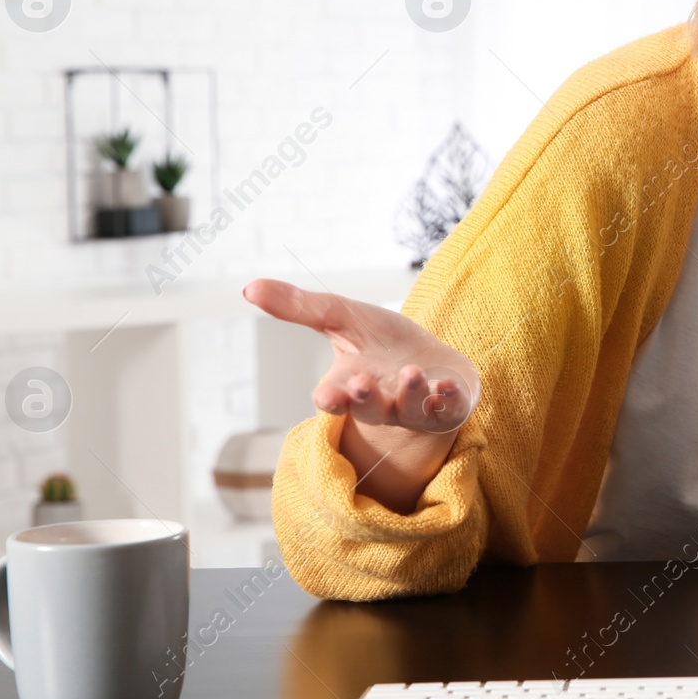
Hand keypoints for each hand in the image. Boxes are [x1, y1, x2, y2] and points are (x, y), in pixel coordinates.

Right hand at [242, 278, 479, 434]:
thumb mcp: (342, 317)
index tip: (326, 395)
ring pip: (409, 411)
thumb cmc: (383, 342)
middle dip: (365, 399)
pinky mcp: (449, 407)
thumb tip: (248, 287)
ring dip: (409, 394)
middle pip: (370, 410)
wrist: (435, 360)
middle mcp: (382, 404)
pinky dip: (449, 400)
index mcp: (352, 386)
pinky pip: (449, 410)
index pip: (336, 399)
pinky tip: (448, 387)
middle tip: (362, 384)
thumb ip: (299, 307)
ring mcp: (416, 408)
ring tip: (411, 374)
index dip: (331, 399)